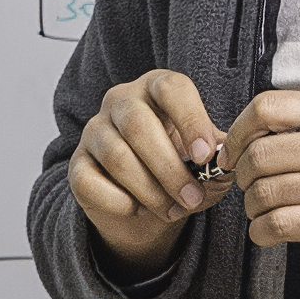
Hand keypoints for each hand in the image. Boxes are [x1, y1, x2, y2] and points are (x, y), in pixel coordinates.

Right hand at [67, 70, 227, 274]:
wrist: (145, 206)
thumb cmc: (180, 169)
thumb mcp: (206, 160)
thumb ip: (219, 156)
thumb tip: (223, 163)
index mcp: (157, 88)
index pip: (171, 89)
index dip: (191, 120)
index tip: (205, 156)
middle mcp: (120, 101)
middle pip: (138, 125)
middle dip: (170, 168)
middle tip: (192, 198)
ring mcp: (94, 131)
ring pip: (116, 157)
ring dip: (150, 191)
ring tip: (174, 210)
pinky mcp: (76, 165)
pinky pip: (90, 182)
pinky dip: (119, 202)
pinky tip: (138, 209)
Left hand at [224, 91, 299, 260]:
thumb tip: (260, 127)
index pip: (267, 108)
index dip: (237, 130)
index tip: (233, 146)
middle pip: (260, 155)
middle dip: (242, 172)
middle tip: (247, 180)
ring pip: (266, 193)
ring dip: (252, 204)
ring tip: (260, 205)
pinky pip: (282, 226)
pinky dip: (262, 231)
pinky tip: (266, 229)